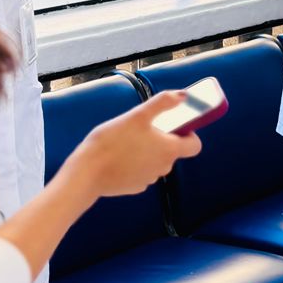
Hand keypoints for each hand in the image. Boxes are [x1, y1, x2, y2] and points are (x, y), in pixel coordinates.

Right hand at [68, 91, 200, 202]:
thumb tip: (182, 96)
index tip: (173, 125)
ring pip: (155, 161)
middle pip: (172, 151)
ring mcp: (149, 179)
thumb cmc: (112, 142)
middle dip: (162, 139)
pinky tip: (119, 156)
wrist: (87, 173)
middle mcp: (164, 168)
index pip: (194, 145)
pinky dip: (134, 164)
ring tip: (126, 141)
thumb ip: (162, 103)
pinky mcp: (134, 187)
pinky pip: (141, 172)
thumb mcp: (137, 116)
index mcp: (169, 150)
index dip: (188, 133)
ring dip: (147, 151)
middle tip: (142, 128)